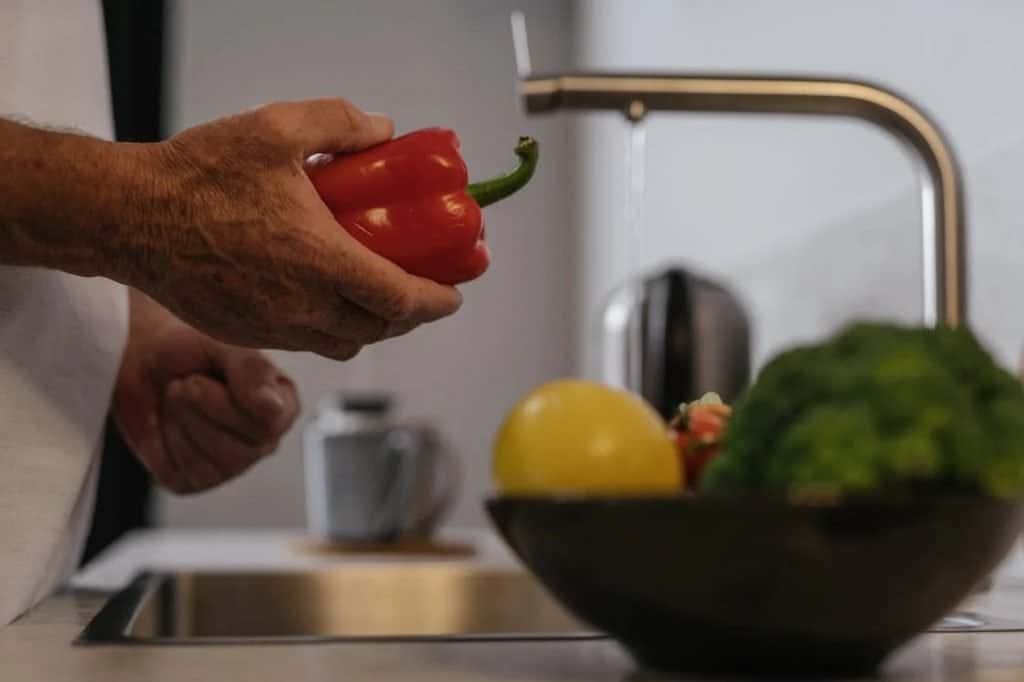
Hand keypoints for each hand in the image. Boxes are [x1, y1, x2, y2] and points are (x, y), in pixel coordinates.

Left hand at [113, 291, 299, 494]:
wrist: (144, 357)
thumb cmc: (190, 347)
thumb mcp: (223, 343)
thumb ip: (253, 371)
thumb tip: (274, 408)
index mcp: (281, 406)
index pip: (269, 424)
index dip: (229, 404)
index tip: (202, 378)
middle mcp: (263, 440)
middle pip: (243, 450)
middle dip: (201, 411)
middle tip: (184, 384)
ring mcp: (231, 464)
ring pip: (215, 464)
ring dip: (184, 425)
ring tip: (176, 398)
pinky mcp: (196, 480)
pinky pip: (185, 475)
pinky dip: (166, 445)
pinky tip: (167, 423)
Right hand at [114, 98, 461, 360]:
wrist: (129, 217)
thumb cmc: (198, 176)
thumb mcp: (276, 129)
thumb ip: (340, 124)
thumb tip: (384, 131)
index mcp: (321, 262)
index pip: (401, 300)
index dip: (437, 301)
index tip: (454, 294)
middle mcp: (302, 306)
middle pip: (379, 328)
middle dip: (410, 314)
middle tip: (421, 290)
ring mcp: (273, 327)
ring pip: (344, 343)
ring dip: (372, 325)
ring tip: (378, 295)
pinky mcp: (246, 334)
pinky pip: (305, 343)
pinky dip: (331, 328)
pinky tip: (324, 295)